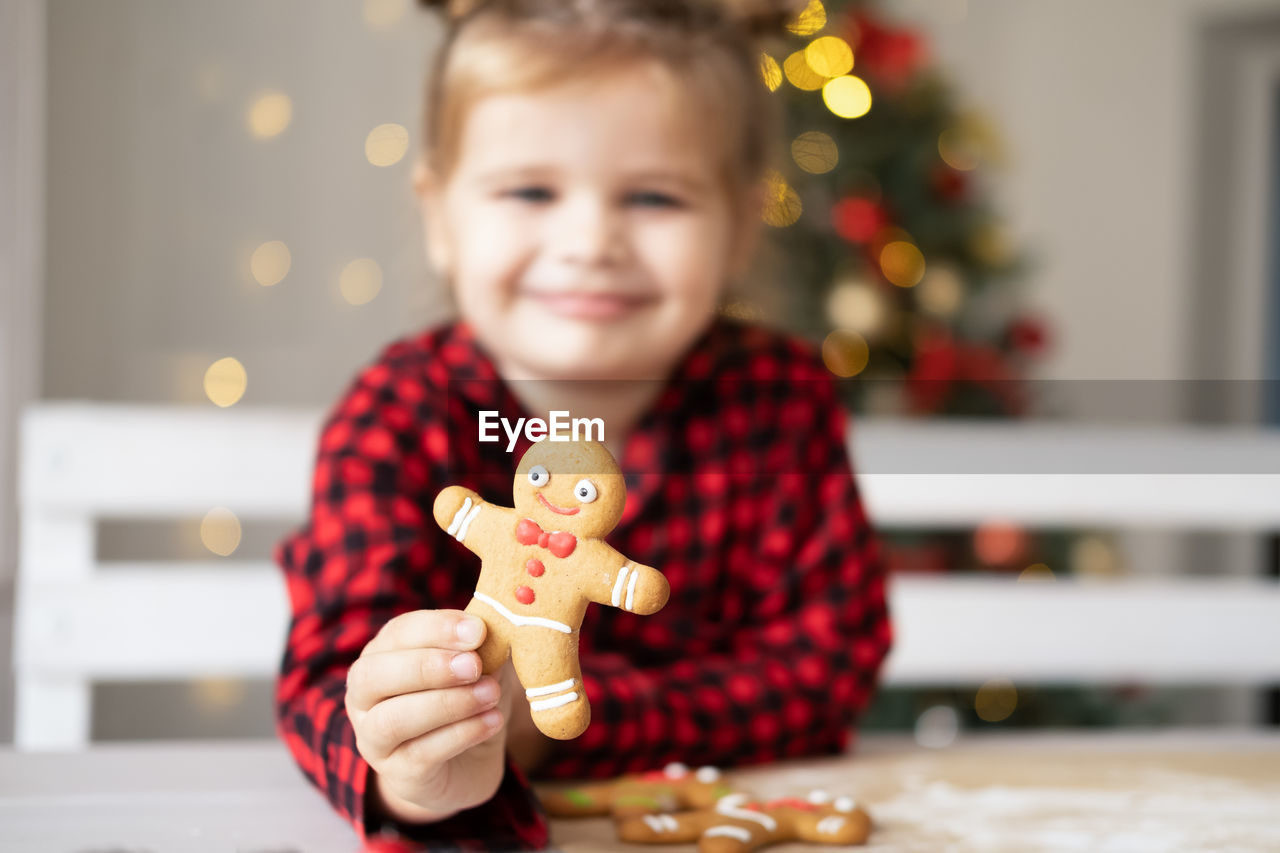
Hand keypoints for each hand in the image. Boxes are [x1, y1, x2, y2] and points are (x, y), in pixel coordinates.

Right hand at [345, 610, 506, 822]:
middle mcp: (365, 696)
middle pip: (373, 676)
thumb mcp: (480, 666)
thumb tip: (498, 626)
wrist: (470, 762)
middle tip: (474, 665)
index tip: (478, 630)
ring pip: (392, 720)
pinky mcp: (398, 774)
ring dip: (447, 703)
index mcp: (383, 654)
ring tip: (491, 693)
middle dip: (427, 667)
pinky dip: (461, 734)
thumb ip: (481, 647)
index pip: (397, 633)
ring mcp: (374, 739)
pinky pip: (420, 754)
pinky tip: (492, 721)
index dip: (436, 629)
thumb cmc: (469, 698)